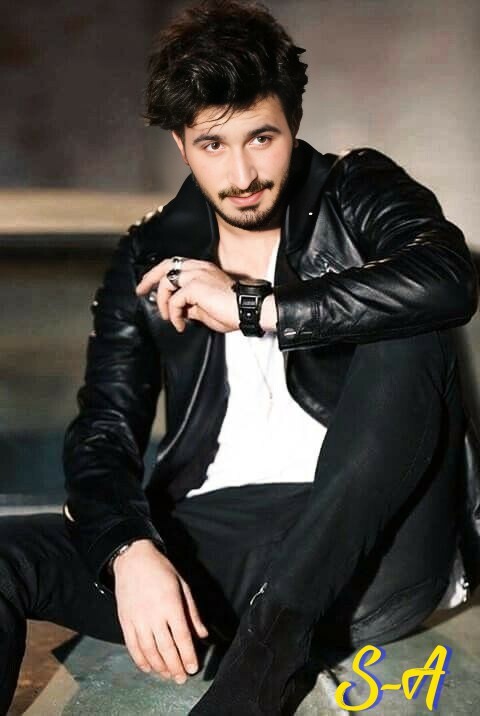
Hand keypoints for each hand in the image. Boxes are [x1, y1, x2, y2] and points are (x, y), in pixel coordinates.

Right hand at [113, 539, 208, 682]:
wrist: (133, 559)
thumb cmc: (161, 570)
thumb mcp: (183, 585)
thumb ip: (192, 612)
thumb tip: (202, 634)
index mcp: (171, 605)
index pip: (182, 637)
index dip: (188, 656)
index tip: (194, 668)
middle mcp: (153, 615)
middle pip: (166, 649)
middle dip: (176, 667)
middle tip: (182, 678)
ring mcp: (137, 619)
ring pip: (149, 651)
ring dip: (160, 667)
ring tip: (168, 675)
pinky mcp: (125, 621)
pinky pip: (132, 646)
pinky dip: (140, 660)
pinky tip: (149, 668)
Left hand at [135, 258, 237, 332]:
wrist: (245, 311)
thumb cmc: (232, 311)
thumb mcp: (206, 309)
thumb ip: (192, 306)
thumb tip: (181, 311)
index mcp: (202, 269)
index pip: (175, 265)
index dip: (158, 273)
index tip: (148, 285)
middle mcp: (198, 268)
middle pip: (165, 265)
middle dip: (149, 278)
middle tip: (140, 290)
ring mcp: (197, 274)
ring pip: (166, 282)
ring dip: (162, 303)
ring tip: (170, 318)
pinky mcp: (195, 286)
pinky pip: (174, 299)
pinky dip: (173, 313)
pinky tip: (180, 323)